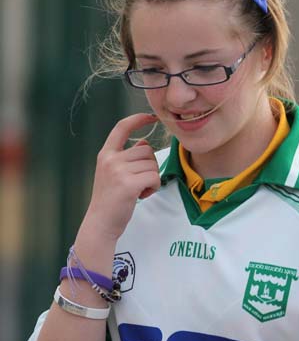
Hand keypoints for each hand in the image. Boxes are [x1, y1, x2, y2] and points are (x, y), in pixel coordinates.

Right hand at [82, 113, 160, 241]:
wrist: (101, 224)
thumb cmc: (110, 200)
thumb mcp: (113, 173)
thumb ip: (127, 157)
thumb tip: (145, 142)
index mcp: (105, 154)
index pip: (122, 127)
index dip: (138, 119)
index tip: (150, 116)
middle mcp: (110, 159)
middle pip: (146, 149)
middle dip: (149, 165)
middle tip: (139, 182)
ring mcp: (118, 171)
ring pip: (152, 163)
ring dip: (152, 178)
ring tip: (139, 190)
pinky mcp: (129, 184)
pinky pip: (154, 176)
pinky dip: (154, 186)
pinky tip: (142, 195)